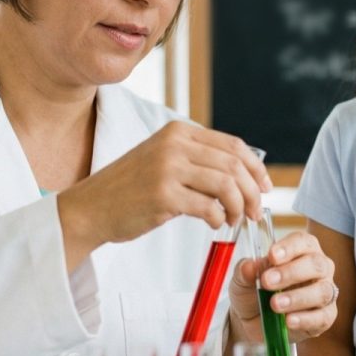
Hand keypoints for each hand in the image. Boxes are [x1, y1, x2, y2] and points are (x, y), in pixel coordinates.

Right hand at [57, 121, 270, 251]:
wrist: (90, 208)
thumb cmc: (130, 189)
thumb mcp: (163, 160)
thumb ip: (197, 160)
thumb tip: (242, 174)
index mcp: (178, 131)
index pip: (232, 145)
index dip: (255, 168)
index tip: (265, 187)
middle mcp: (174, 144)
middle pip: (234, 165)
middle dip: (252, 191)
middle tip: (254, 211)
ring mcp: (167, 168)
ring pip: (226, 185)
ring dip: (238, 206)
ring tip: (234, 219)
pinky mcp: (162, 195)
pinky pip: (208, 207)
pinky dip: (218, 218)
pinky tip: (214, 224)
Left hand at [228, 231, 336, 344]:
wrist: (253, 320)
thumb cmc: (253, 291)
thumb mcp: (243, 279)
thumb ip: (246, 271)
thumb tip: (250, 266)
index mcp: (302, 250)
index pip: (303, 242)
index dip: (289, 247)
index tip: (272, 256)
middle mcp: (319, 268)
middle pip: (315, 264)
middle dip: (291, 272)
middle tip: (268, 281)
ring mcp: (325, 292)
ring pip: (322, 291)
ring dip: (297, 298)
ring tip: (275, 304)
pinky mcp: (325, 316)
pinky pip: (323, 316)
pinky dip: (305, 319)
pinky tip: (289, 320)